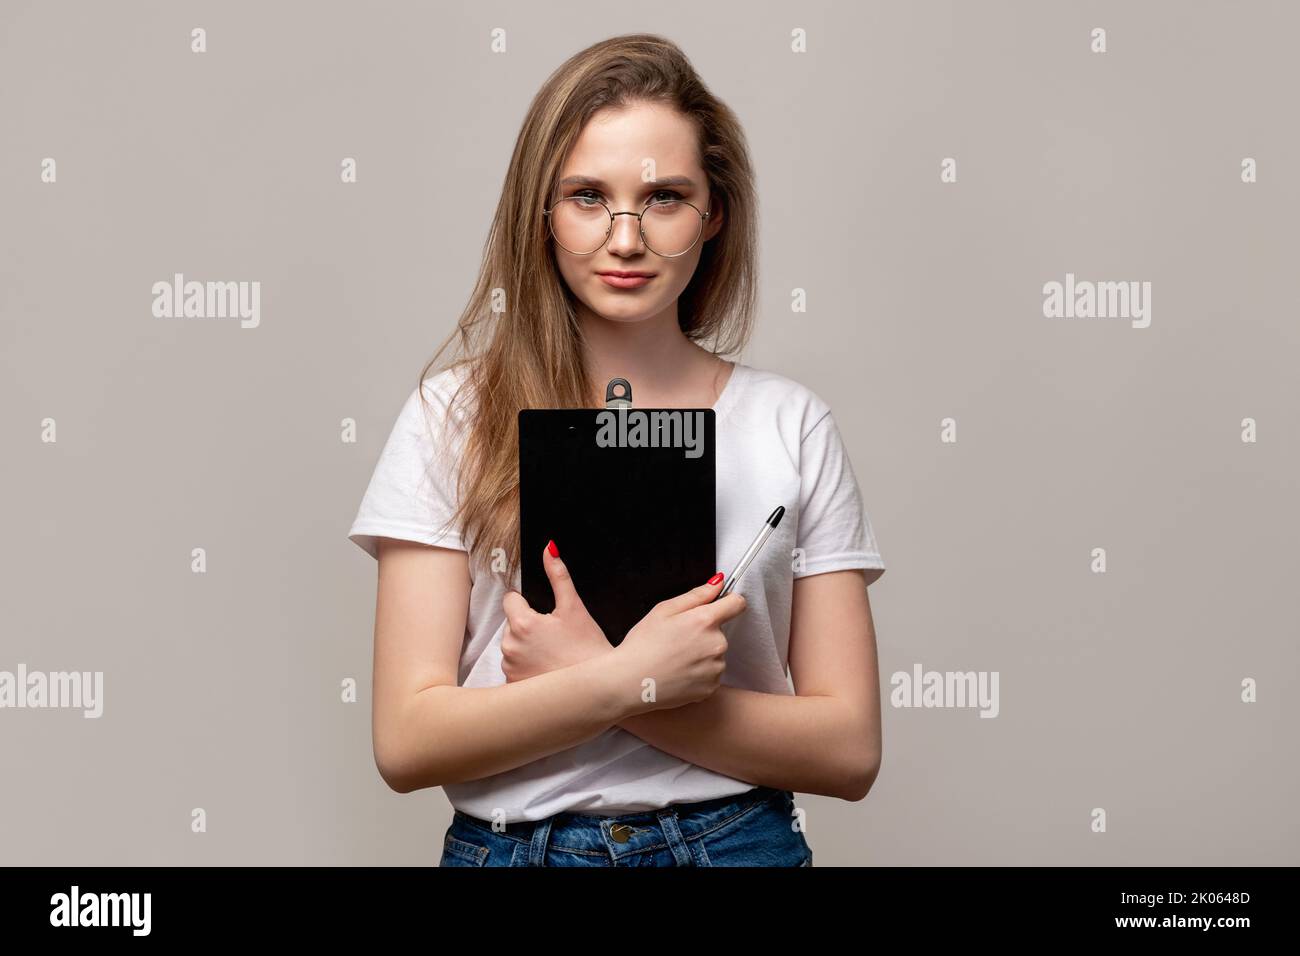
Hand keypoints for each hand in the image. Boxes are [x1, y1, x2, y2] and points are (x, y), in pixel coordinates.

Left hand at [500, 540, 611, 682]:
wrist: (597, 687)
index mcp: (522, 623)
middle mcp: (510, 646)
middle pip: (512, 624)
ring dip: (525, 648)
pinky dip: (526, 669)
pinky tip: (546, 669)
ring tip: (551, 655)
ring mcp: (510, 668)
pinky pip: (513, 669)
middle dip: (528, 627)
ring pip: (512, 647)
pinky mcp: (513, 685)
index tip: (544, 615)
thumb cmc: (588, 648)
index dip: (528, 604)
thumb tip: (549, 549)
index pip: (511, 600)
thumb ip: (558, 575)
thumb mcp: (574, 608)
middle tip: (553, 637)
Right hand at [609, 572, 745, 715]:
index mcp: (704, 621)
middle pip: (720, 631)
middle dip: (704, 632)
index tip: (718, 606)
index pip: (736, 603)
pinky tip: (679, 672)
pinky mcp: (711, 688)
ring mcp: (715, 668)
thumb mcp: (664, 610)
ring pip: (715, 654)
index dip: (727, 602)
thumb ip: (696, 595)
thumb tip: (717, 583)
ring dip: (702, 654)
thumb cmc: (642, 646)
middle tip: (678, 639)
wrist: (630, 683)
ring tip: (675, 658)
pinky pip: (711, 674)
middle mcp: (716, 645)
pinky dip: (699, 673)